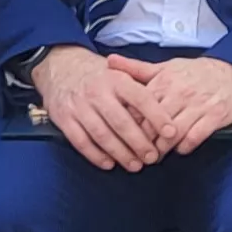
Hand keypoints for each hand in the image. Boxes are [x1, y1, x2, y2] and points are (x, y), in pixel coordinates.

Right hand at [30, 44, 161, 170]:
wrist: (60, 66)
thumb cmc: (99, 75)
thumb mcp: (120, 72)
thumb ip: (141, 87)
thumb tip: (168, 108)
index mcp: (116, 79)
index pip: (141, 98)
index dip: (157, 116)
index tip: (171, 133)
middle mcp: (98, 92)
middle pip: (121, 121)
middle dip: (139, 143)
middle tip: (153, 158)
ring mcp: (79, 106)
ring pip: (102, 134)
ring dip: (120, 153)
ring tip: (135, 165)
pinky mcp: (63, 118)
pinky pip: (80, 141)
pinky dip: (95, 155)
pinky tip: (109, 164)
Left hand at [116, 52, 231, 153]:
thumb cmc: (197, 72)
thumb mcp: (166, 67)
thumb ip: (137, 69)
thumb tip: (109, 61)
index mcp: (164, 81)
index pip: (138, 108)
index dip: (128, 125)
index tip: (122, 137)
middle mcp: (180, 92)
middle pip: (152, 124)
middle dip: (143, 142)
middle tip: (137, 154)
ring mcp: (198, 104)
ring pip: (172, 133)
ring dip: (162, 148)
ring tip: (155, 157)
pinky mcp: (215, 115)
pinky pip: (195, 137)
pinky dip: (184, 146)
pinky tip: (180, 149)